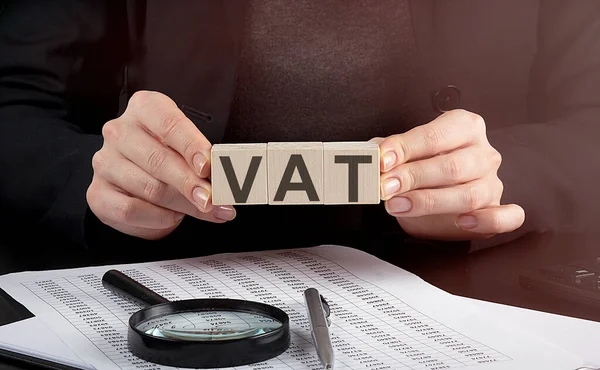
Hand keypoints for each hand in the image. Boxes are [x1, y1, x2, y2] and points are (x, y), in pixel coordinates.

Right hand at [86, 91, 235, 239]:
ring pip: (150, 188)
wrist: (136, 180)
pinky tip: (174, 217)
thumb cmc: (169, 157)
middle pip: (159, 160)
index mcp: (144, 108)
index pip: (169, 125)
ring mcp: (105, 162)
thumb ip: (204, 161)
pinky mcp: (98, 192)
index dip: (191, 146)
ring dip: (183, 205)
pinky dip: (158, 217)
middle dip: (191, 183)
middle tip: (214, 199)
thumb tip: (227, 182)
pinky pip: (131, 210)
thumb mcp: (188, 149)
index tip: (208, 165)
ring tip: (205, 210)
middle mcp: (120, 132)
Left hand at [374, 109, 524, 239]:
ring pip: (470, 194)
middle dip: (414, 177)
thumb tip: (369, 155)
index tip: (382, 160)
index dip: (406, 147)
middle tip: (385, 187)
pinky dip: (486, 221)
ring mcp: (493, 182)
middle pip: (453, 166)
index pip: (436, 135)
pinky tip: (461, 223)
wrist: (438, 192)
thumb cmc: (422, 164)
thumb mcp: (404, 153)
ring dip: (430, 202)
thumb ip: (388, 151)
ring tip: (397, 206)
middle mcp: (483, 153)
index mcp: (464, 127)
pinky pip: (506, 216)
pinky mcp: (497, 208)